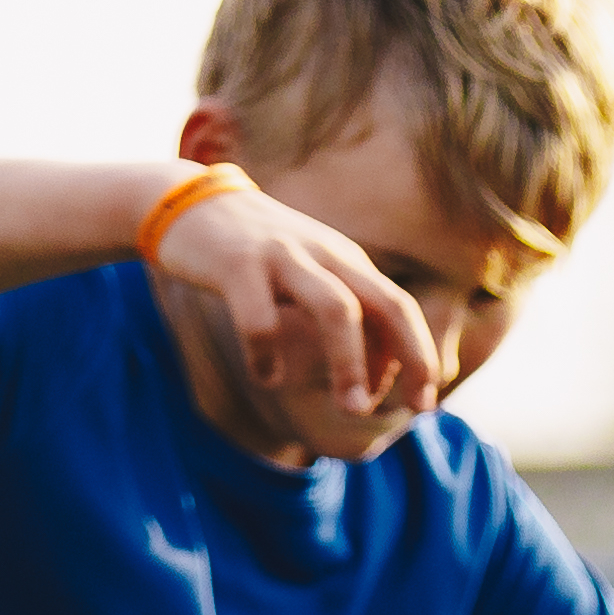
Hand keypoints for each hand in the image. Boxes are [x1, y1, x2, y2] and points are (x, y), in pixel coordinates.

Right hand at [163, 187, 439, 451]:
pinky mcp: (237, 264)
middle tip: (414, 411)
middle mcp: (323, 254)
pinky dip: (269, 357)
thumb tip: (379, 377)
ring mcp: (282, 256)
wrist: (189, 203)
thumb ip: (345, 313)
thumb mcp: (309, 274)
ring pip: (337, 309)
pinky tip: (267, 377)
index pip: (399, 307)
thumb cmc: (256, 253)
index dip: (419, 354)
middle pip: (385, 304)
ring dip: (351, 363)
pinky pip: (261, 320)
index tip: (424, 401)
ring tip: (351, 408)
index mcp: (345, 260)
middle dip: (408, 357)